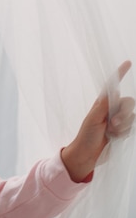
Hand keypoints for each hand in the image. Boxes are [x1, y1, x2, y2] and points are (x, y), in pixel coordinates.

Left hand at [61, 60, 134, 181]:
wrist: (88, 154)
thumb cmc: (86, 135)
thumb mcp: (93, 119)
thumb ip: (104, 106)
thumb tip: (114, 92)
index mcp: (102, 103)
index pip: (112, 86)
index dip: (120, 74)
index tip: (128, 63)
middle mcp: (110, 109)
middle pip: (128, 103)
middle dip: (124, 114)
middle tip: (112, 124)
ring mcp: (117, 120)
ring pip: (131, 116)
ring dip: (123, 126)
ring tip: (110, 132)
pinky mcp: (122, 130)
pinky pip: (131, 127)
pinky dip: (124, 133)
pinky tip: (114, 137)